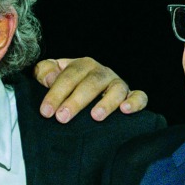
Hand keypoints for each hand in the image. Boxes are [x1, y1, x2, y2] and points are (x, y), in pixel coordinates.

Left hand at [33, 57, 148, 121]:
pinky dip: (135, 102)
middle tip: (62, 118)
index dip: (56, 93)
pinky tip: (125, 110)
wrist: (86, 92)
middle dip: (76, 100)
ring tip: (95, 117)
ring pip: (116, 89)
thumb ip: (44, 73)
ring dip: (106, 102)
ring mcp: (118, 84)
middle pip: (91, 83)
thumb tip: (48, 78)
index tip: (46, 111)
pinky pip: (139, 96)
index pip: (68, 76)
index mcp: (82, 65)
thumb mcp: (51, 76)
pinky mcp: (131, 96)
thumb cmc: (67, 87)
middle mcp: (102, 72)